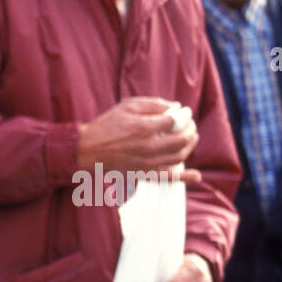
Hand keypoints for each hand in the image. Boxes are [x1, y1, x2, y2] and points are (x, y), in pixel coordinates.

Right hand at [76, 97, 201, 183]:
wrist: (85, 151)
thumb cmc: (105, 126)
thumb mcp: (127, 106)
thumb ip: (153, 104)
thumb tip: (177, 107)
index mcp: (145, 128)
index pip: (177, 120)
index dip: (185, 115)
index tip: (183, 112)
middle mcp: (149, 147)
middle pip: (182, 138)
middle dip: (190, 129)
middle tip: (189, 124)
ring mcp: (147, 163)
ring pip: (179, 155)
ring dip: (189, 145)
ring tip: (189, 137)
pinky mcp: (143, 174)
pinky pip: (167, 177)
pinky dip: (184, 177)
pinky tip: (197, 176)